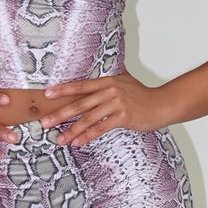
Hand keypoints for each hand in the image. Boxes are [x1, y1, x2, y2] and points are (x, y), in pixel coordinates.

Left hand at [39, 71, 165, 147]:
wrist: (163, 104)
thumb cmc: (143, 95)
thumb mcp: (126, 80)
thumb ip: (112, 74)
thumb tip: (105, 65)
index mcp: (107, 81)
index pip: (80, 85)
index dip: (62, 90)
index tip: (46, 95)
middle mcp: (109, 91)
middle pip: (79, 103)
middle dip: (59, 113)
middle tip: (44, 122)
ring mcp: (116, 103)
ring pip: (88, 118)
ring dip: (71, 130)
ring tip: (59, 139)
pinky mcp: (123, 116)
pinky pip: (100, 128)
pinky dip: (87, 136)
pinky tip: (77, 142)